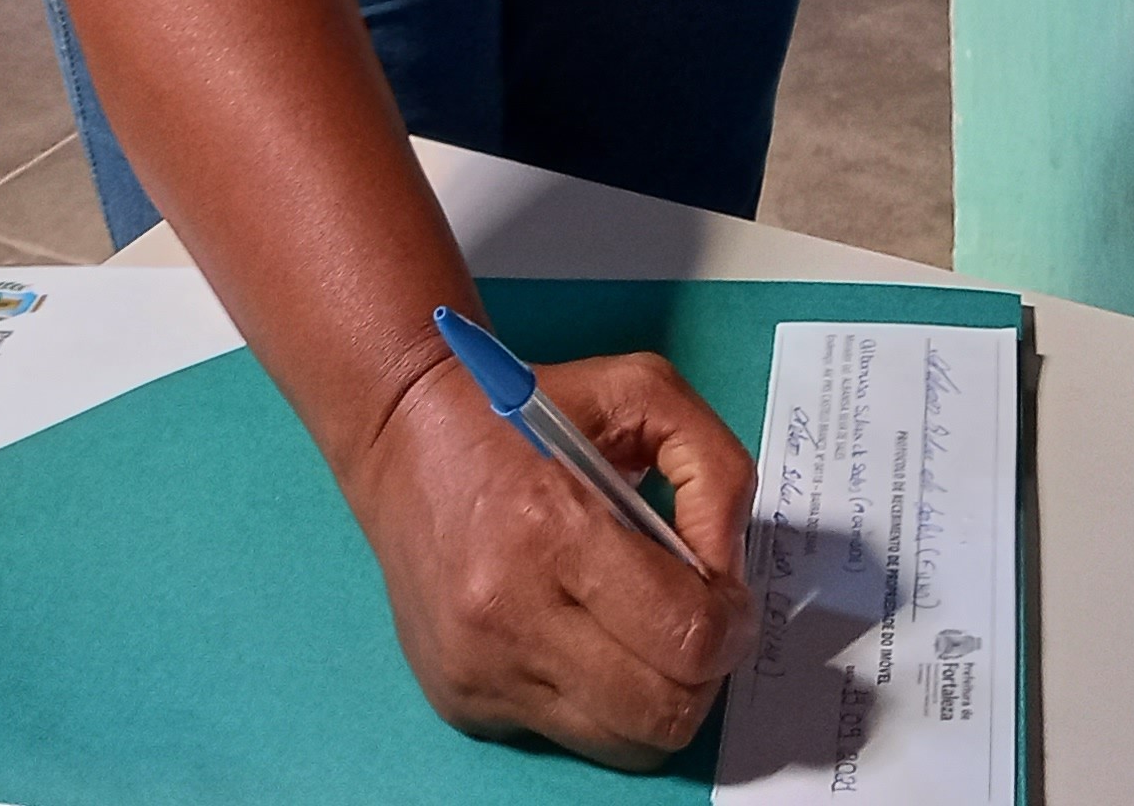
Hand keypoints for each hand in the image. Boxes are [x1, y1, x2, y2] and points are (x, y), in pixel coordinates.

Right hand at [341, 348, 752, 768]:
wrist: (400, 438)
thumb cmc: (524, 411)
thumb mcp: (639, 391)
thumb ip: (715, 471)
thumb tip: (729, 569)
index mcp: (556, 531)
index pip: (690, 637)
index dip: (733, 623)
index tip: (725, 592)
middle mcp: (511, 616)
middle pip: (664, 712)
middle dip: (704, 672)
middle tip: (696, 622)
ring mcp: (481, 672)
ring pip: (623, 743)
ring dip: (656, 696)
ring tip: (645, 634)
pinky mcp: (461, 703)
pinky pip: (567, 735)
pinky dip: (596, 698)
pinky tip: (580, 635)